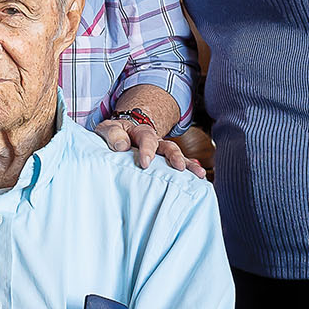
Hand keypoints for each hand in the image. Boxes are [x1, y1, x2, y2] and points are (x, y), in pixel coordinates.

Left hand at [93, 116, 208, 178]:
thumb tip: (122, 146)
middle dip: (174, 156)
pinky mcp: (166, 161)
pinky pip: (180, 165)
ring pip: (178, 156)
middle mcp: (156, 141)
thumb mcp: (108, 129)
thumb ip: (113, 135)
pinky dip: (191, 170)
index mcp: (141, 131)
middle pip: (168, 146)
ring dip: (188, 164)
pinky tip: (200, 179)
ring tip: (199, 174)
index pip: (146, 138)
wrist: (123, 133)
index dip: (147, 150)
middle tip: (179, 167)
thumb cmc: (115, 134)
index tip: (145, 163)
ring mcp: (162, 151)